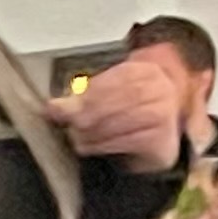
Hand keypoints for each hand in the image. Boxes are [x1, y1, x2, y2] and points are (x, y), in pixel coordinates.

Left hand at [51, 56, 179, 169]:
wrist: (155, 146)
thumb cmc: (127, 119)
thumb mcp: (107, 100)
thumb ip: (83, 99)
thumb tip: (53, 106)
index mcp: (147, 71)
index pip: (119, 76)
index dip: (89, 91)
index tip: (61, 105)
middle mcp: (161, 88)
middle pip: (121, 98)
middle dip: (89, 112)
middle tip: (69, 124)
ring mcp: (164, 113)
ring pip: (123, 120)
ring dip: (93, 132)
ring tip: (77, 138)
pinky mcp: (161, 138)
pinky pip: (127, 140)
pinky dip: (103, 145)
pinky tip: (90, 147)